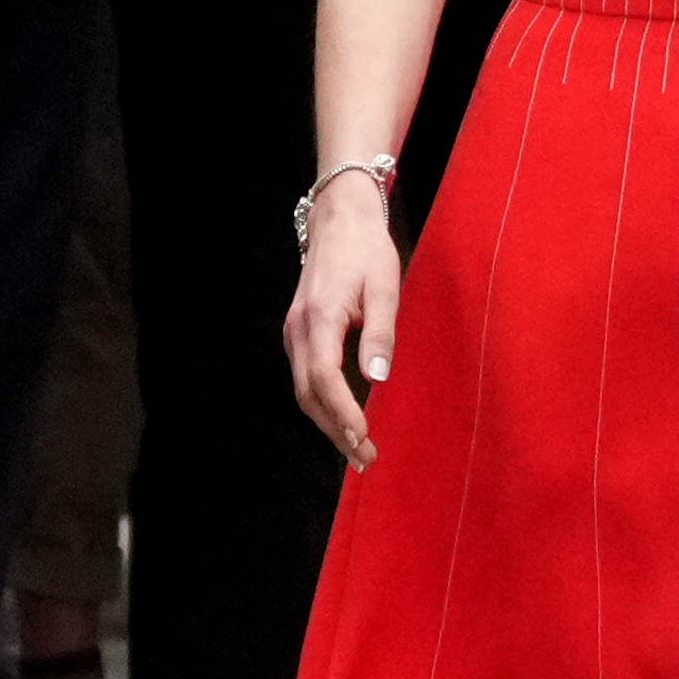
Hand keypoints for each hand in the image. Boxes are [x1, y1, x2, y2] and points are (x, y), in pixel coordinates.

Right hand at [282, 180, 402, 466]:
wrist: (339, 220)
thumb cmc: (366, 250)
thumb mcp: (384, 287)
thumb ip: (380, 333)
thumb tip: (378, 379)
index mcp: (319, 318)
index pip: (325, 379)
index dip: (343, 414)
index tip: (363, 438)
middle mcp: (298, 330)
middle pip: (310, 394)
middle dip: (336, 431)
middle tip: (365, 459)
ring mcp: (294, 332)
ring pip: (304, 390)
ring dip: (328, 422)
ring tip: (357, 449)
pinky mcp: (299, 333)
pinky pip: (306, 378)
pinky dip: (323, 404)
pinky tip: (343, 419)